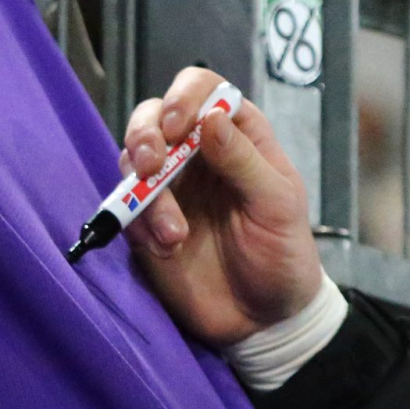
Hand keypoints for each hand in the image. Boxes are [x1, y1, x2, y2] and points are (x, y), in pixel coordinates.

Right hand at [122, 66, 324, 345]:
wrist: (265, 317)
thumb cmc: (283, 253)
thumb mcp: (277, 205)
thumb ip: (243, 160)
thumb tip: (209, 116)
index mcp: (238, 138)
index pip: (205, 91)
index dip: (185, 97)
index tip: (181, 126)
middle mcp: (198, 155)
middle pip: (154, 116)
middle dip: (145, 133)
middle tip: (150, 163)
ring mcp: (169, 189)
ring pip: (132, 159)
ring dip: (143, 188)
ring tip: (175, 231)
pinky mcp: (146, 224)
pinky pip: (125, 208)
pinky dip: (139, 222)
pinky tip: (168, 246)